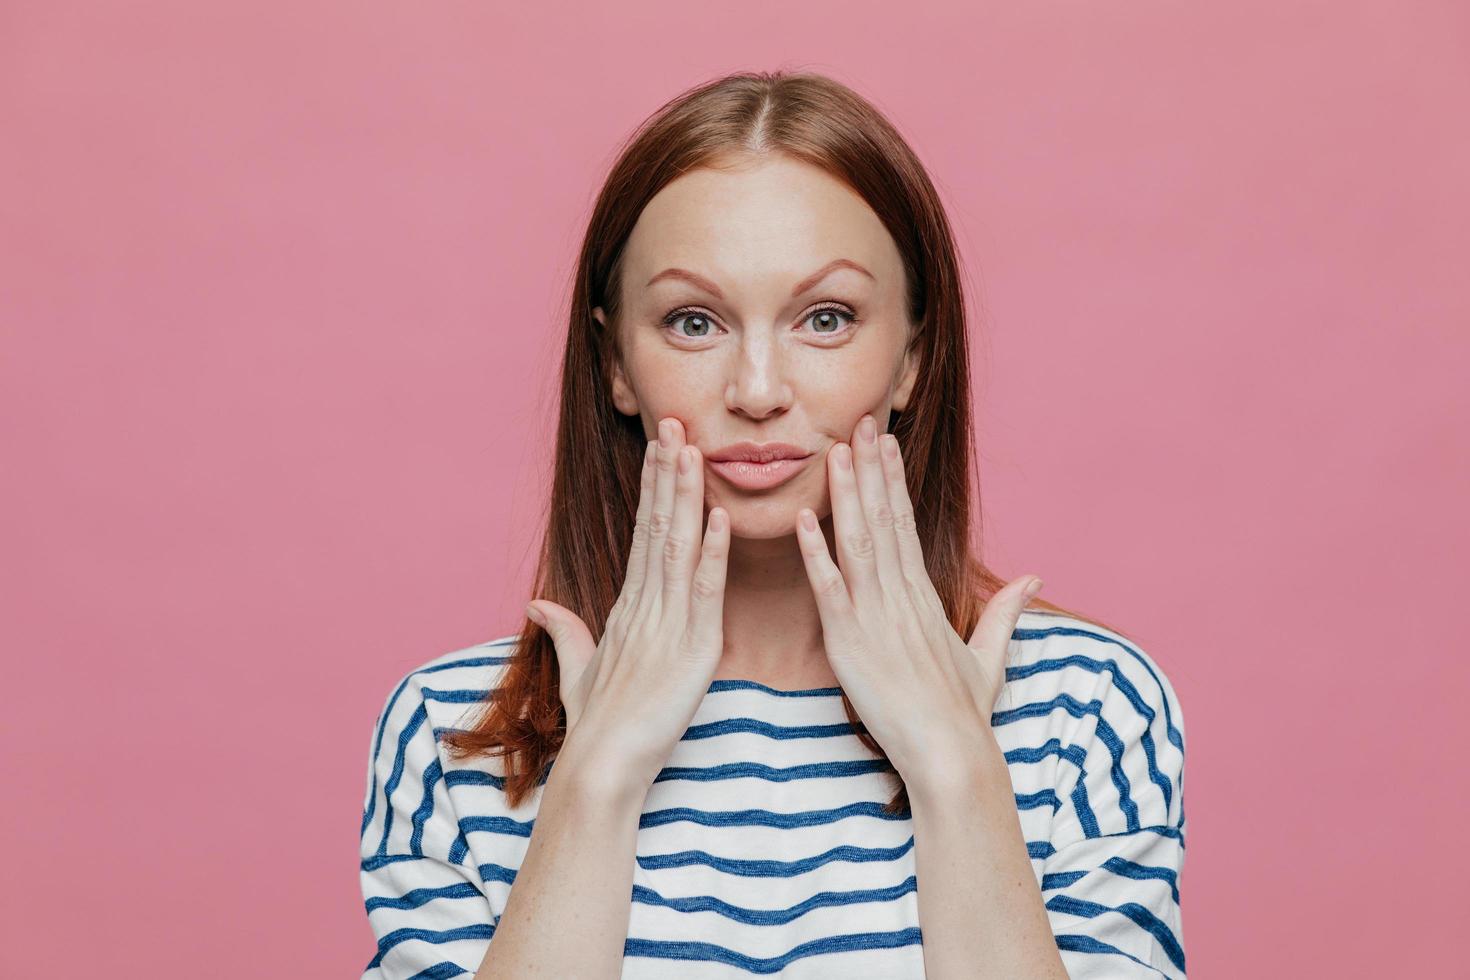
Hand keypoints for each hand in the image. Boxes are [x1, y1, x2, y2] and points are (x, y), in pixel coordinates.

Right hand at [525, 417, 730, 790]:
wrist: (602, 767)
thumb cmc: (596, 726)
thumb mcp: (578, 671)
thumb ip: (565, 632)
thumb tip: (537, 604)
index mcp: (627, 609)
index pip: (643, 535)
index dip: (653, 489)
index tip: (661, 448)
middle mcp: (645, 608)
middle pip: (657, 527)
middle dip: (666, 474)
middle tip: (675, 425)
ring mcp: (667, 625)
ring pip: (678, 548)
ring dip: (686, 497)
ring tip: (692, 449)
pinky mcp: (692, 651)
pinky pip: (704, 594)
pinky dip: (712, 554)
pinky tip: (719, 518)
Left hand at [793, 413, 1042, 786]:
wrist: (952, 756)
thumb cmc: (965, 715)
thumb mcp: (989, 657)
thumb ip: (1005, 614)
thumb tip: (1035, 578)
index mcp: (924, 597)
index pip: (906, 525)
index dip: (893, 481)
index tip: (884, 442)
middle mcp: (901, 598)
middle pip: (883, 520)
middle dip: (870, 469)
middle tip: (858, 422)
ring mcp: (876, 618)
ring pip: (858, 543)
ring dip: (845, 495)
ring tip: (835, 451)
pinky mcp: (851, 644)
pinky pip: (830, 591)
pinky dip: (815, 554)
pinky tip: (802, 520)